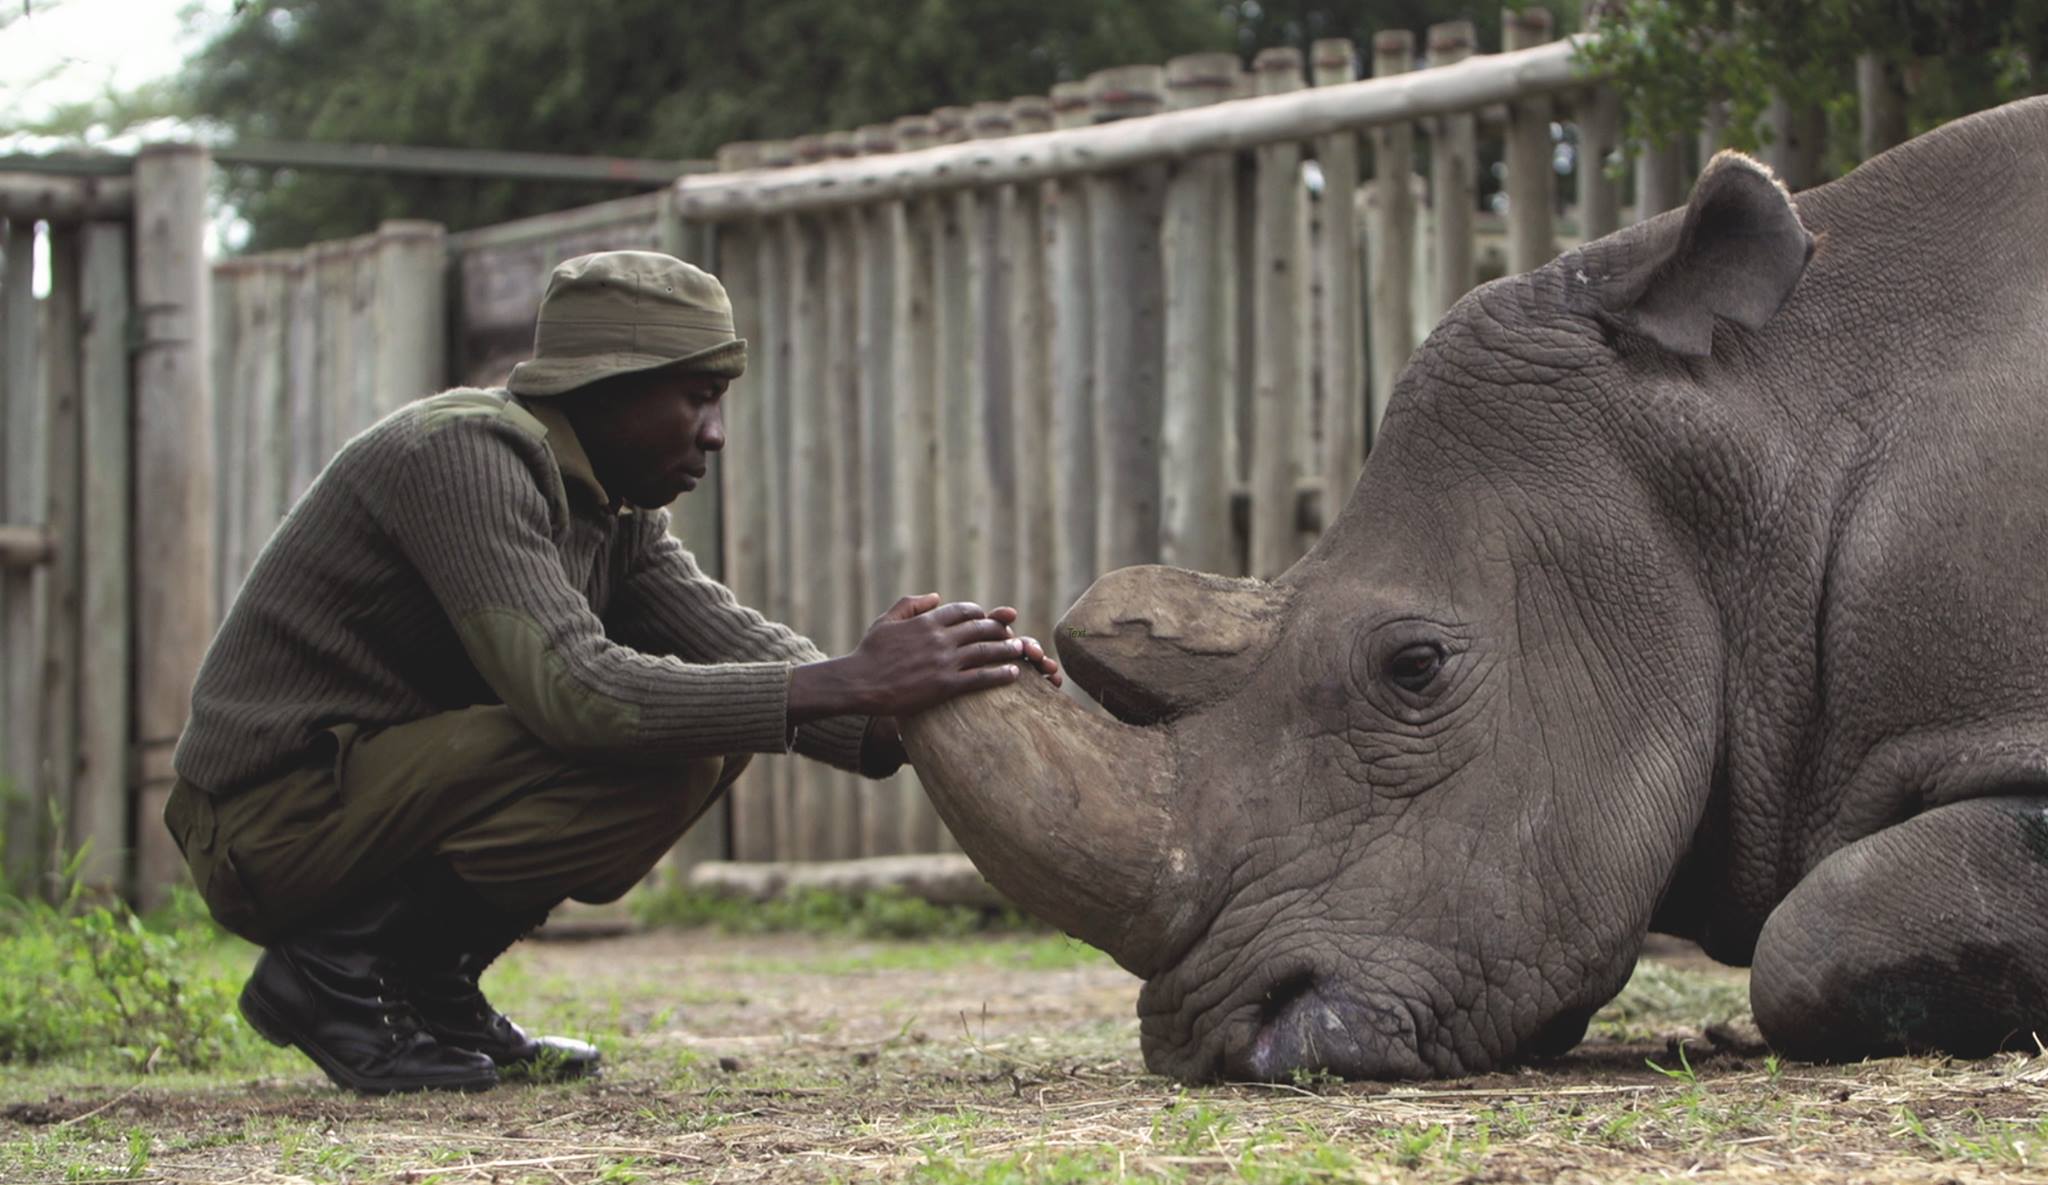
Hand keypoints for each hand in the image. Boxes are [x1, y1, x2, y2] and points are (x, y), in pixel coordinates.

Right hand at [788, 594, 1061, 723]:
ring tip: (1021, 649)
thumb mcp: (886, 620)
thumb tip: (936, 595)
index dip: (981, 614)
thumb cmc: (870, 653)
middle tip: (1014, 634)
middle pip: (980, 628)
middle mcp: (939, 638)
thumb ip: (911, 604)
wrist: (859, 683)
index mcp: (926, 621)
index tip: (990, 619)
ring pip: (985, 650)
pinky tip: (1014, 674)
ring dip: (1008, 648)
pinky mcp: (945, 685)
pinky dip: (1000, 674)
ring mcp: (943, 661)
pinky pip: (980, 677)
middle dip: (1001, 629)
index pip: (964, 610)